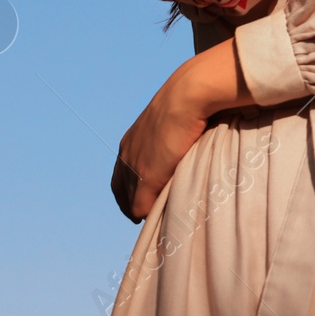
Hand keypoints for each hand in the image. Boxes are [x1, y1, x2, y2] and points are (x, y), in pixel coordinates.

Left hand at [110, 39, 255, 221]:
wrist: (188, 95)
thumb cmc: (192, 99)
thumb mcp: (177, 117)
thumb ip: (176, 131)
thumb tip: (193, 133)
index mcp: (131, 139)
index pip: (121, 171)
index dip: (128, 188)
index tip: (138, 199)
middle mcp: (127, 154)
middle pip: (121, 189)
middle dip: (130, 204)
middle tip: (143, 217)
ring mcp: (135, 166)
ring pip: (130, 201)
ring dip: (142, 211)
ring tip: (155, 221)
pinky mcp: (147, 177)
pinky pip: (141, 207)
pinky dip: (149, 215)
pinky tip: (160, 219)